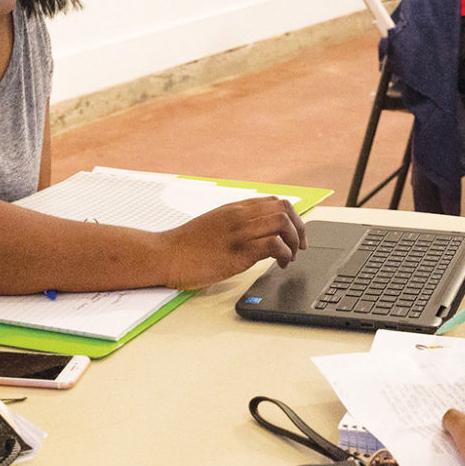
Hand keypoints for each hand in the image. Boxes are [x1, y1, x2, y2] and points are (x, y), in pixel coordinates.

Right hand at [157, 197, 306, 288]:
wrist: (164, 255)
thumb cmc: (185, 245)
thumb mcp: (213, 224)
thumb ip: (234, 223)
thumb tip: (255, 231)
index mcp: (234, 208)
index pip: (274, 201)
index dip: (292, 216)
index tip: (295, 233)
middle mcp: (239, 216)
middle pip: (284, 210)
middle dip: (299, 228)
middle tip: (300, 247)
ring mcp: (239, 233)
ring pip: (282, 224)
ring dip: (294, 241)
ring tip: (290, 257)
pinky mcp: (238, 253)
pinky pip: (273, 245)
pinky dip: (284, 254)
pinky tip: (281, 264)